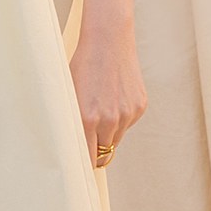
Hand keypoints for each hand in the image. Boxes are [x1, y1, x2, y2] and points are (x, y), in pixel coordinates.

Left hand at [68, 19, 146, 167]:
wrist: (108, 41)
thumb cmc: (83, 66)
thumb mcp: (71, 94)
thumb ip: (73, 122)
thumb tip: (74, 146)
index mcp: (88, 119)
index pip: (88, 158)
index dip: (84, 165)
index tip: (79, 169)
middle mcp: (110, 120)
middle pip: (104, 151)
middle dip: (96, 150)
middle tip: (88, 141)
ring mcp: (127, 114)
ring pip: (116, 137)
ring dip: (108, 132)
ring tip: (100, 108)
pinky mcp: (139, 106)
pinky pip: (127, 123)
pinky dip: (120, 117)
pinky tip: (113, 96)